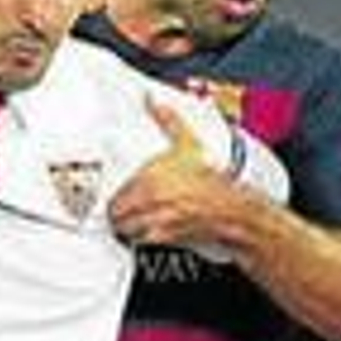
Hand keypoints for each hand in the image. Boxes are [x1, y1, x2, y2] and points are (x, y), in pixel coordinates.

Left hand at [108, 96, 239, 247]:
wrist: (227, 206)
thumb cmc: (207, 177)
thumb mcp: (187, 143)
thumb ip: (168, 120)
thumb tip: (151, 100)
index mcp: (149, 178)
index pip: (116, 195)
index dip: (112, 198)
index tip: (112, 199)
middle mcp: (149, 200)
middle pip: (116, 215)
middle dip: (115, 214)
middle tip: (116, 213)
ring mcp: (156, 220)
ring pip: (126, 229)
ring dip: (124, 227)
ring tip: (126, 223)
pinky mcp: (165, 236)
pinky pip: (141, 240)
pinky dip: (139, 237)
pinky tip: (143, 232)